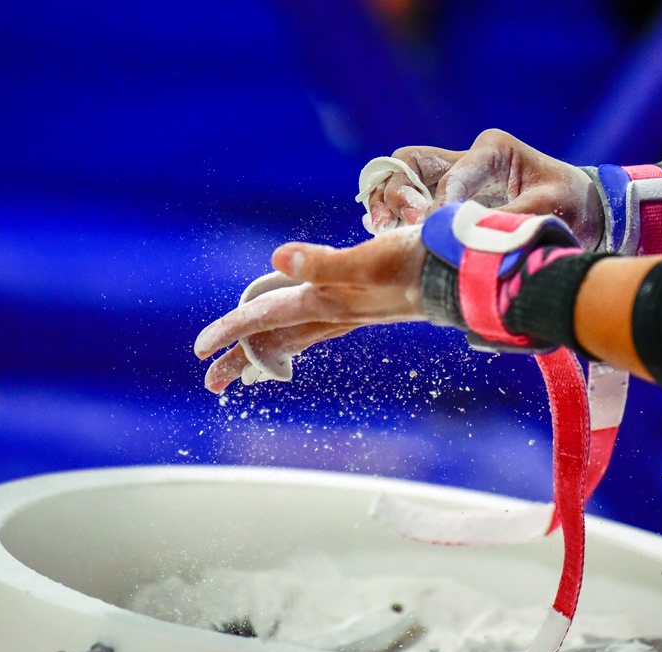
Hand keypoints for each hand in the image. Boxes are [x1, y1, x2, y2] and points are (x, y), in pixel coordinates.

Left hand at [194, 226, 426, 393]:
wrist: (462, 274)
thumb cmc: (418, 263)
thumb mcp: (368, 260)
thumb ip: (323, 262)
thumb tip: (276, 258)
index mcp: (326, 301)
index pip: (267, 316)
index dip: (231, 331)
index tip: (199, 352)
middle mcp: (334, 311)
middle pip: (277, 341)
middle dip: (242, 360)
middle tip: (210, 383)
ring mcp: (351, 312)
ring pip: (297, 337)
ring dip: (267, 352)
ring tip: (243, 369)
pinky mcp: (366, 306)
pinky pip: (318, 328)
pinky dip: (298, 336)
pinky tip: (299, 333)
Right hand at [366, 129, 603, 248]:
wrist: (585, 211)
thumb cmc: (571, 205)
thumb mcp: (547, 210)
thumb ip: (505, 222)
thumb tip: (464, 240)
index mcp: (493, 149)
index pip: (449, 176)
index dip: (435, 206)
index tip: (428, 232)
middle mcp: (468, 156)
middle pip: (410, 162)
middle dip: (396, 192)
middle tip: (390, 224)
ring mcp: (456, 175)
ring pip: (403, 178)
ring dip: (387, 202)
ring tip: (381, 230)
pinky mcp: (452, 197)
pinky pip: (411, 200)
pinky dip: (395, 215)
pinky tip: (389, 235)